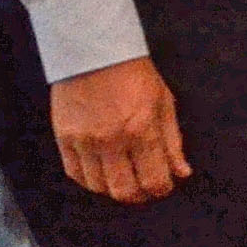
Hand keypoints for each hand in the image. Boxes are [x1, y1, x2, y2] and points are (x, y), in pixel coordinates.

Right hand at [52, 57, 188, 203]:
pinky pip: (75, 173)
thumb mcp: (163, 102)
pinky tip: (99, 172)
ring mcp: (85, 140)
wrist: (94, 50)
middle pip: (124, 191)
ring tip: (122, 178)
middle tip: (143, 188)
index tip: (163, 186)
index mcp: (141, 130)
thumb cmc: (133, 72)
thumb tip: (181, 172)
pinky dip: (89, 180)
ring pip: (98, 186)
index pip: (153, 180)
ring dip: (113, 188)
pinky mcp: (64, 137)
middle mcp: (112, 140)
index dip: (161, 189)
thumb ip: (172, 142)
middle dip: (138, 195)